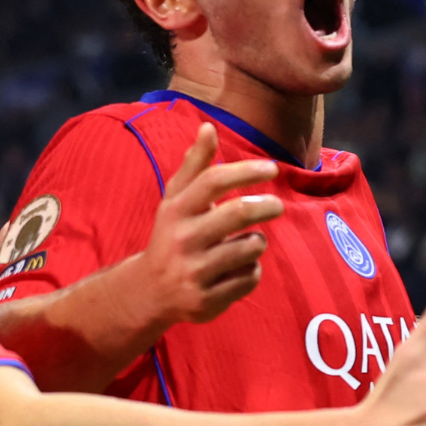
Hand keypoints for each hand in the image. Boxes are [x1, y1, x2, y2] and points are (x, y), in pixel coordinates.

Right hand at [131, 123, 282, 324]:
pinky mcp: (207, 299)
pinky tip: (236, 269)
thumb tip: (208, 126)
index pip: (212, 181)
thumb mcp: (175, 200)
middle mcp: (182, 239)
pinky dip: (251, 270)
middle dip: (265, 206)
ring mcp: (194, 271)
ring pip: (249, 248)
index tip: (271, 168)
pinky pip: (249, 278)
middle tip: (277, 205)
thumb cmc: (171, 235)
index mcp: (176, 211)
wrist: (149, 290)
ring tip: (247, 243)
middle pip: (236, 214)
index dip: (245, 171)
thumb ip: (195, 165)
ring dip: (256, 242)